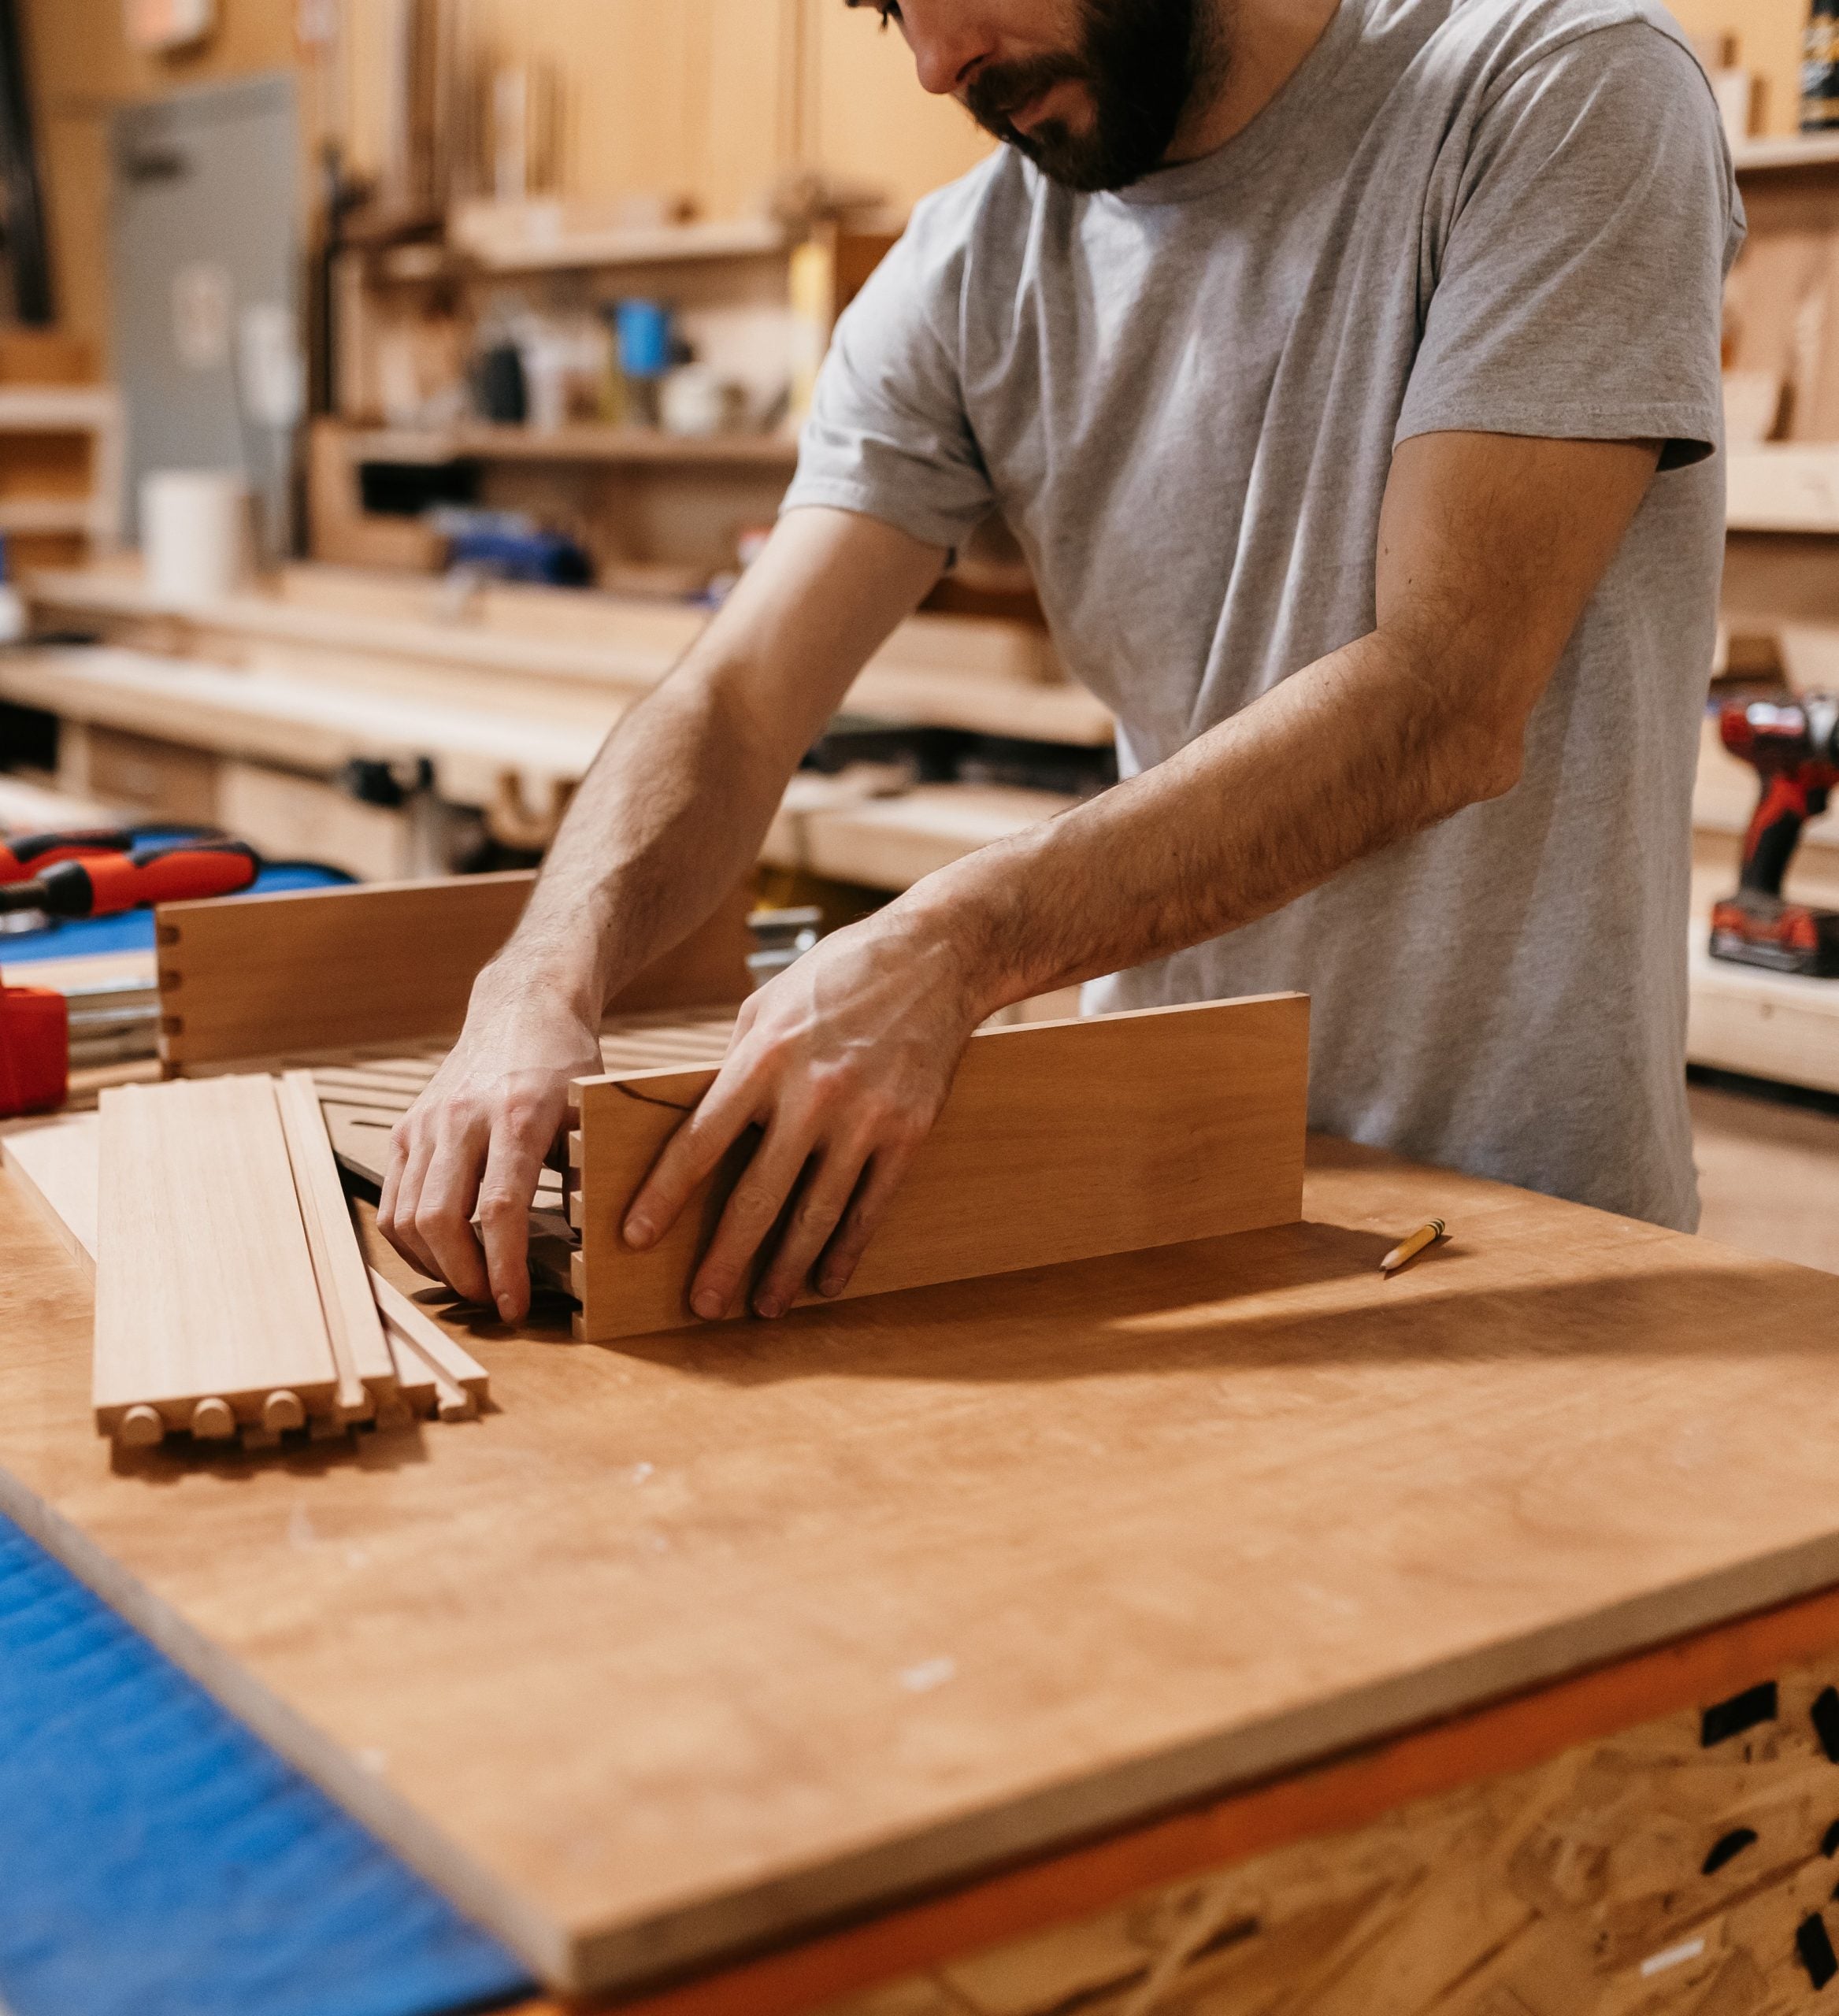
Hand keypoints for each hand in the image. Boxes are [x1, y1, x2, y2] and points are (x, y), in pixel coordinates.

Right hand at [379, 970, 602, 1322]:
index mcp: (517, 1116)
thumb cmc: (566, 1065)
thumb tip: (598, 1244)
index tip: (514, 1306)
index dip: (504, 1266)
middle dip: (464, 1276)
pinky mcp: (406, 1129)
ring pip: (408, 1216)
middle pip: (441, 1219)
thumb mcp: (593, 1111)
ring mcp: (426, 1124)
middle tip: (492, 1302)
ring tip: (471, 1285)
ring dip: (435, 1265)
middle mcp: (462, 1119)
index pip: (499, 1208)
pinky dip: (410, 1241)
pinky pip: (393, 1201)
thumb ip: (589, 1171)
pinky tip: (442, 1256)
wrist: (522, 1008)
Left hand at [624, 910, 985, 1319]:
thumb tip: (703, 1128)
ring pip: (817, 1214)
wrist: (936, 956)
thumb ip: (736, 1068)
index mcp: (764, 1057)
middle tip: (702, 1305)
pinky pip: (871, 1206)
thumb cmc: (838, 975)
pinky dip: (846, 1250)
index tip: (637, 1237)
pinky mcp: (908, 1131)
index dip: (666, 1194)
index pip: (701, 1141)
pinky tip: (826, 1281)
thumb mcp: (767, 1006)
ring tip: (763, 1307)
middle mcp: (813, 1093)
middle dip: (725, 1259)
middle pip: (758, 1196)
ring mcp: (865, 1117)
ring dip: (785, 1270)